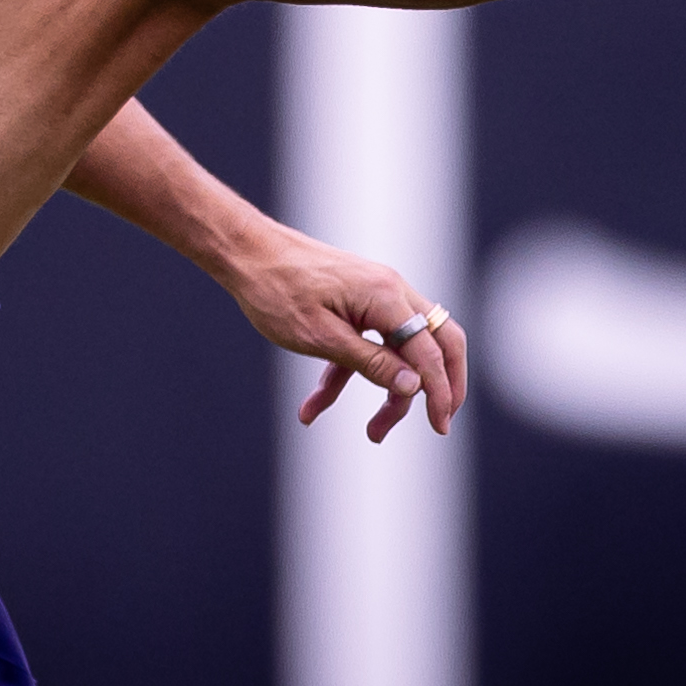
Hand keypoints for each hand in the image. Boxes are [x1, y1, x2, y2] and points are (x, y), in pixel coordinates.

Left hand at [222, 224, 468, 441]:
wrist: (244, 252)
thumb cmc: (276, 291)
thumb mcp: (321, 338)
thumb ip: (372, 363)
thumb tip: (416, 385)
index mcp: (386, 296)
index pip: (430, 352)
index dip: (441, 393)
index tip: (440, 429)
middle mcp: (390, 289)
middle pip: (436, 342)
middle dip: (439, 386)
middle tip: (437, 423)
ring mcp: (374, 293)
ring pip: (401, 348)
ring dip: (389, 390)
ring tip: (373, 433)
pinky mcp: (356, 300)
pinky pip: (368, 341)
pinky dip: (350, 373)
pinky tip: (314, 405)